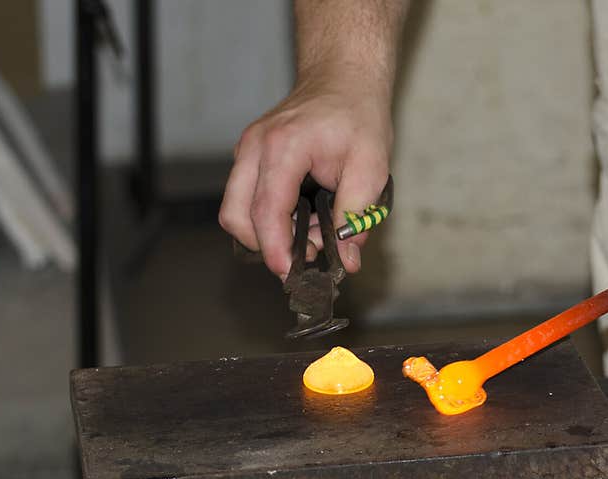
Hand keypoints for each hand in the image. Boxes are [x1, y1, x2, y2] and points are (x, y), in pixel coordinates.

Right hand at [219, 65, 392, 279]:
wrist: (343, 78)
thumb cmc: (358, 115)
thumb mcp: (372, 167)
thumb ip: (357, 215)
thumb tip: (346, 258)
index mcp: (283, 147)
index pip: (266, 210)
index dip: (275, 249)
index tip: (288, 273)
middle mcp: (255, 148)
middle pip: (235, 216)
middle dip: (265, 245)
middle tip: (305, 253)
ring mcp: (247, 152)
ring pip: (235, 211)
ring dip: (267, 233)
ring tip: (310, 231)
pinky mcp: (249, 158)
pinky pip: (246, 199)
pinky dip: (268, 218)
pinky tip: (303, 215)